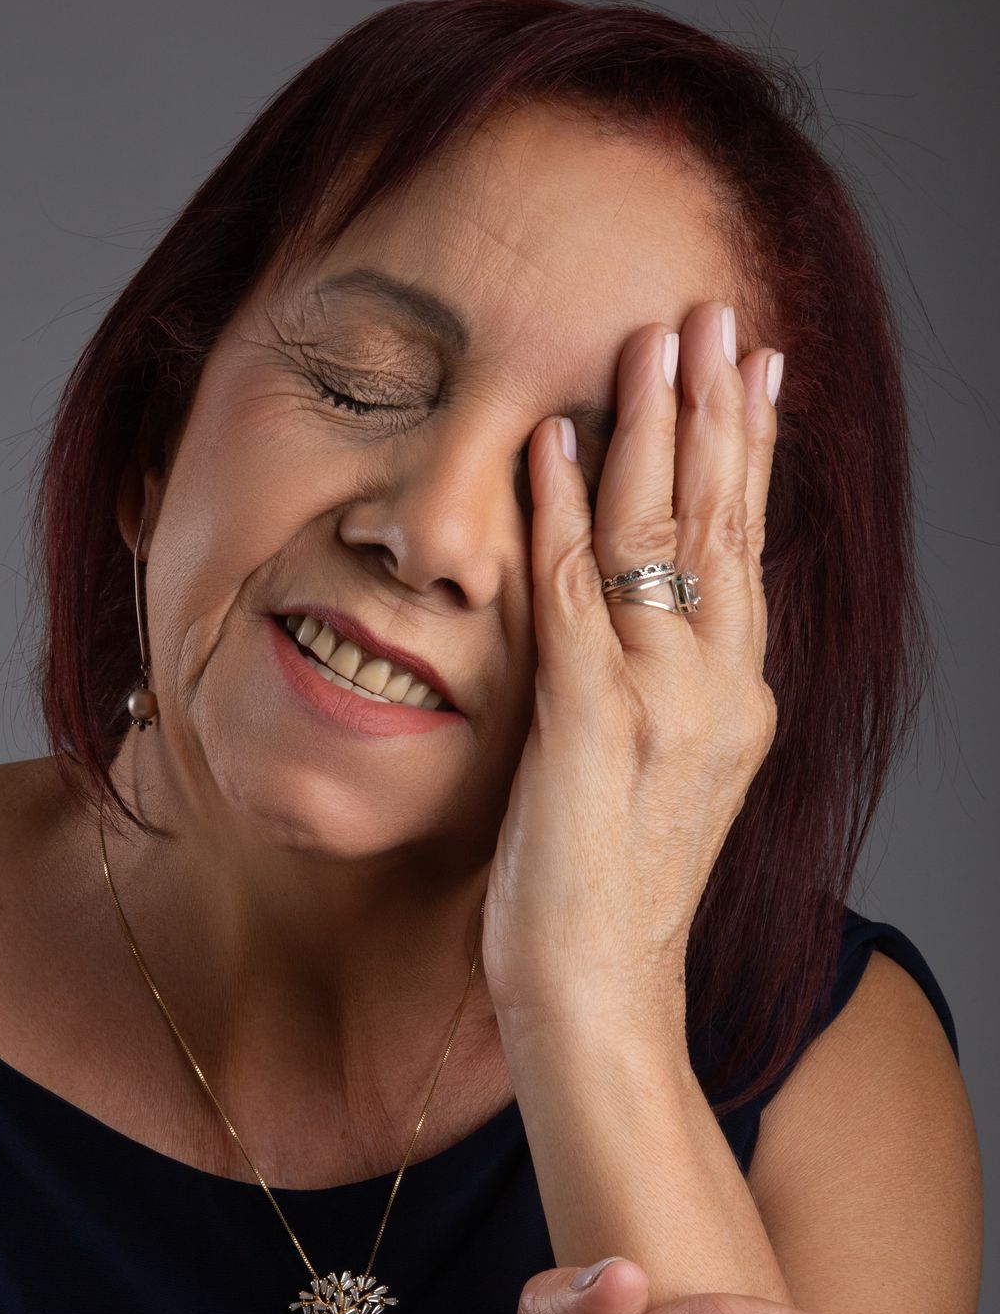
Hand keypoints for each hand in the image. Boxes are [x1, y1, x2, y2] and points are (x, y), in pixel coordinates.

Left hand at [479, 302, 780, 1035]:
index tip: (757, 371)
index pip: (748, 555)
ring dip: (652, 430)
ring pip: (662, 540)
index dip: (750, 457)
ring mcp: (658, 705)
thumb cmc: (610, 906)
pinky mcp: (591, 726)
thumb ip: (664, 707)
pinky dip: (563, 511)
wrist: (600, 999)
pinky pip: (575, 594)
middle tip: (715, 313)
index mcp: (735, 706)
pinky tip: (556, 442)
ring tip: (649, 340)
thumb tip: (643, 642)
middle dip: (717, 411)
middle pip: (721, 525)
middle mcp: (716, 693)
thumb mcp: (656, 790)